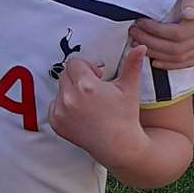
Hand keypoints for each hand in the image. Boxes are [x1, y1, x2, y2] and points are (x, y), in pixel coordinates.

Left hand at [48, 45, 148, 169]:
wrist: (119, 145)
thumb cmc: (125, 116)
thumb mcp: (129, 88)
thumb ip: (132, 64)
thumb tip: (139, 46)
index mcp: (86, 85)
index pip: (75, 63)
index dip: (88, 68)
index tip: (98, 77)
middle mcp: (70, 97)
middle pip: (66, 74)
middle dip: (78, 78)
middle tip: (94, 90)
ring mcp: (61, 111)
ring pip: (60, 89)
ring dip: (71, 91)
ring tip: (89, 103)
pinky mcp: (56, 122)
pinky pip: (54, 104)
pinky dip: (64, 106)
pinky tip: (81, 113)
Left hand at [130, 0, 193, 68]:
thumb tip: (189, 15)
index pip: (180, 33)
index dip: (157, 31)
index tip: (139, 22)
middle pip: (179, 49)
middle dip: (152, 43)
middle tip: (133, 33)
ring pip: (181, 58)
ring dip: (157, 54)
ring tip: (138, 43)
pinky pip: (187, 62)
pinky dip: (170, 63)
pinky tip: (154, 59)